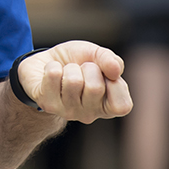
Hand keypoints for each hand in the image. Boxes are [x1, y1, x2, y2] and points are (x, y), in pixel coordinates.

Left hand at [18, 40, 132, 123]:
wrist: (46, 61)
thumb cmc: (77, 61)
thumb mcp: (97, 55)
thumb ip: (111, 60)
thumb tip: (116, 71)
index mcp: (107, 106)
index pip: (122, 107)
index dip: (116, 85)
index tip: (105, 75)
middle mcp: (89, 114)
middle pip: (95, 88)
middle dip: (88, 68)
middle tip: (81, 70)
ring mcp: (67, 112)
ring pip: (73, 81)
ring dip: (69, 67)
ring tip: (66, 72)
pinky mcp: (48, 105)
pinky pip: (53, 75)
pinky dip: (52, 65)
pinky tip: (51, 74)